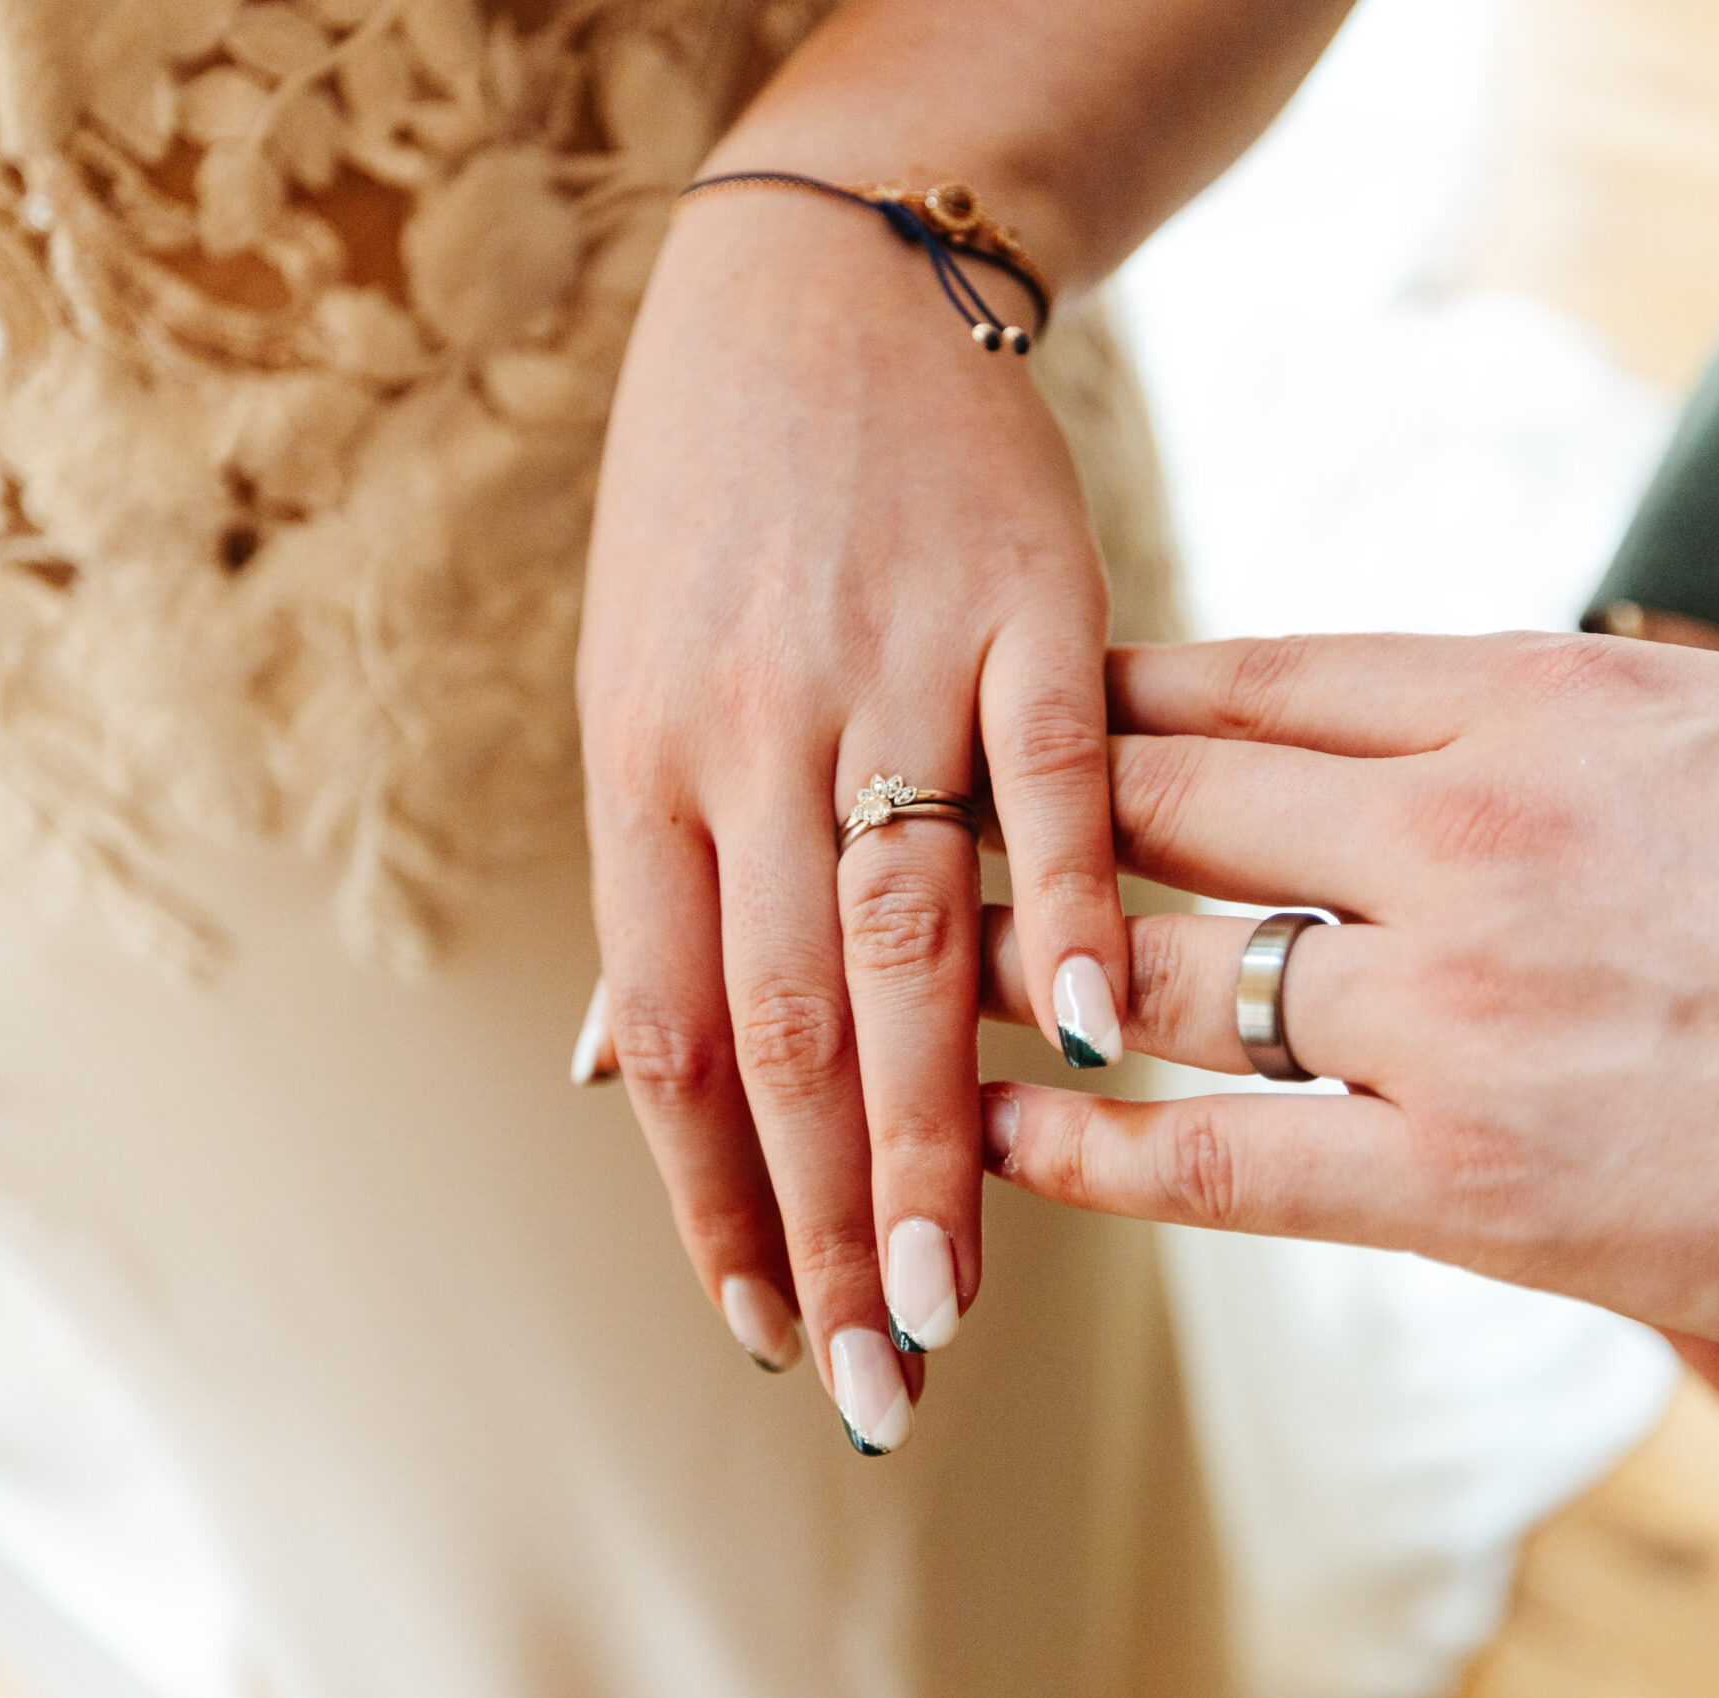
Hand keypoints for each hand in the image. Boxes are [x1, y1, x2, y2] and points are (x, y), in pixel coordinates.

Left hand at [575, 188, 1127, 1448]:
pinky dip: (1079, 914)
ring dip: (937, 1128)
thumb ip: (654, 885)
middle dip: (830, 1222)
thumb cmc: (719, 515)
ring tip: (956, 1291)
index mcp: (644, 770)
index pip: (677, 1037)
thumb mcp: (634, 687)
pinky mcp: (1032, 611)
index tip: (765, 1334)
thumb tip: (616, 1079)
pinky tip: (1102, 1045)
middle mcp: (751, 738)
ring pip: (912, 938)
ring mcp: (895, 674)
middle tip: (877, 1383)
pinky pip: (1054, 784)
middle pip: (792, 1022)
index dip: (715, 1202)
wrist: (821, 293)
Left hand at [977, 633, 1718, 1365]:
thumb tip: (1510, 688)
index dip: (1134, 692)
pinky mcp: (1469, 1181)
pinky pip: (1221, 1151)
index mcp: (1550, 697)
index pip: (1271, 677)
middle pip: (1187, 792)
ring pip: (1180, 958)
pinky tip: (1001, 1126)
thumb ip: (1601, 704)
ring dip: (1049, 960)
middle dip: (1050, 799)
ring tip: (947, 962)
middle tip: (942, 810)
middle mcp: (1474, 826)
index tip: (1053, 703)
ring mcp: (1457, 1003)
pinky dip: (1091, 1139)